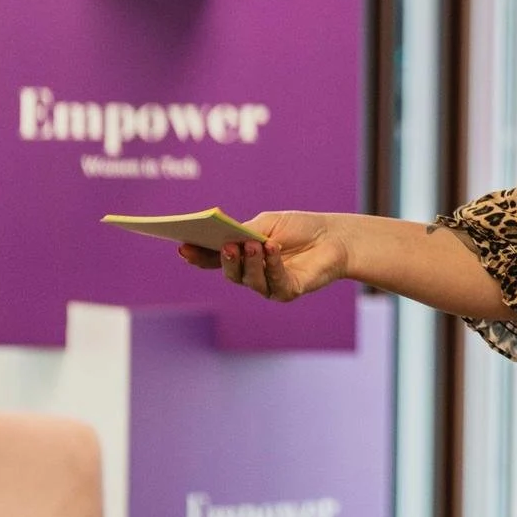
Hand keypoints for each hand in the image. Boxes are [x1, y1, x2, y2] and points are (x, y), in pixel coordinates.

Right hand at [178, 211, 350, 302]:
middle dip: (225, 259)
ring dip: (251, 260)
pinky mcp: (286, 292)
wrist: (334, 237)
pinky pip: (274, 282)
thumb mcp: (268, 224)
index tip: (183, 246)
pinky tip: (273, 249)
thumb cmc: (299, 228)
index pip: (213, 258)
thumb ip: (245, 230)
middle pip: (229, 272)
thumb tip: (221, 234)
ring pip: (249, 279)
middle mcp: (250, 273)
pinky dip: (272, 264)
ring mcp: (267, 285)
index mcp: (241, 255)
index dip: (197, 255)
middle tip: (226, 245)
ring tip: (254, 243)